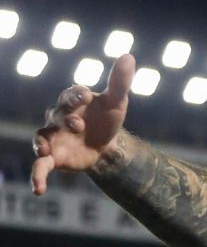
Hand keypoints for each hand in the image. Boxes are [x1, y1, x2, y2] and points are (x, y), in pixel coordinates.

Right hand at [31, 54, 134, 194]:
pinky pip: (40, 167)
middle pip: (55, 114)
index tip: (85, 97)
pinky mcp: (53, 157)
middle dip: (65, 118)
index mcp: (74, 100)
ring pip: (41, 138)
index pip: (71, 94)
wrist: (107, 146)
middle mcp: (59, 117)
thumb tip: (128, 56)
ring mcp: (54, 137)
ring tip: (46, 150)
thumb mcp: (117, 102)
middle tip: (79, 124)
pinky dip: (37, 177)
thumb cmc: (108, 119)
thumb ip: (120, 81)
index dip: (76, 95)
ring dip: (42, 143)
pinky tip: (38, 190)